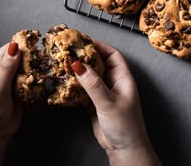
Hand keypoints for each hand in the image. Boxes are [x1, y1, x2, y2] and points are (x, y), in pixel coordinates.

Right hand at [71, 40, 161, 165]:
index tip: (84, 41)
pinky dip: (76, 85)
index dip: (99, 46)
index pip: (112, 55)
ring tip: (65, 64)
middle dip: (86, 57)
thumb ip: (93, 84)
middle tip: (71, 51)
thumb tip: (78, 65)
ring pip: (90, 76)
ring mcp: (104, 92)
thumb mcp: (108, 102)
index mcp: (122, 78)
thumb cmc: (124, 125)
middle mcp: (113, 82)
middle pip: (99, 63)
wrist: (123, 149)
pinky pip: (84, 89)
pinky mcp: (95, 102)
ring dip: (79, 71)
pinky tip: (67, 83)